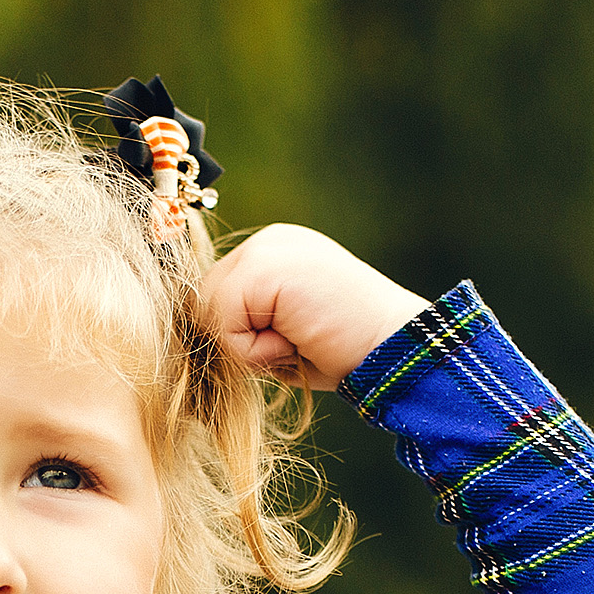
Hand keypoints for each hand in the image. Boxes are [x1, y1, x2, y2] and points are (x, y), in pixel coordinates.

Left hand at [200, 224, 428, 391]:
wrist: (396, 349)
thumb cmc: (349, 351)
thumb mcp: (288, 329)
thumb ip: (246, 320)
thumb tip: (197, 336)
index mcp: (276, 252)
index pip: (216, 297)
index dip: (238, 335)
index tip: (291, 343)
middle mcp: (268, 241)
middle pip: (204, 303)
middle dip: (239, 341)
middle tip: (296, 343)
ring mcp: (266, 249)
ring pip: (210, 314)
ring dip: (249, 347)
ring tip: (299, 340)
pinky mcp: (263, 268)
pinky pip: (222, 324)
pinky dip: (254, 351)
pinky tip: (298, 339)